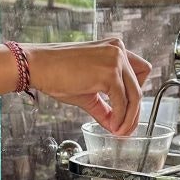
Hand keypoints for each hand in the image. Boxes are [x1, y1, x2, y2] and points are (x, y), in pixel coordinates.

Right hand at [25, 38, 149, 134]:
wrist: (38, 66)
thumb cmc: (57, 73)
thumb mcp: (87, 90)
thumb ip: (105, 106)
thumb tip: (115, 124)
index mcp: (115, 49)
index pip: (140, 70)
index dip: (136, 91)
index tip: (128, 109)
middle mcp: (118, 50)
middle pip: (140, 85)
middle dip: (135, 110)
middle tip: (126, 128)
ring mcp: (115, 60)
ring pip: (135, 95)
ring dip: (129, 118)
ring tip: (119, 130)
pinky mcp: (109, 73)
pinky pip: (122, 101)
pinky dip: (120, 117)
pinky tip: (112, 125)